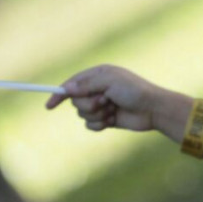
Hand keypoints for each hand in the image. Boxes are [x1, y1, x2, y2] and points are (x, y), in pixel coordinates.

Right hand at [45, 65, 178, 132]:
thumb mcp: (109, 82)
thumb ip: (86, 85)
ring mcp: (101, 105)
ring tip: (113, 110)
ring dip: (97, 114)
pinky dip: (100, 124)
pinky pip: (91, 125)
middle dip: (89, 105)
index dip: (59, 94)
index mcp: (97, 76)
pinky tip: (112, 121)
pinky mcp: (106, 119)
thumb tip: (66, 88)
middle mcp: (97, 89)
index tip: (49, 106)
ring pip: (83, 114)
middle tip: (106, 101)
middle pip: (76, 102)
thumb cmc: (134, 91)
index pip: (71, 84)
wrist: (153, 109)